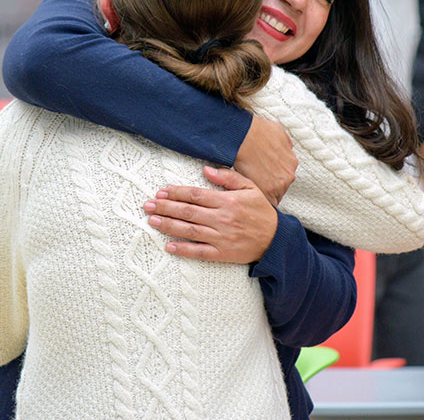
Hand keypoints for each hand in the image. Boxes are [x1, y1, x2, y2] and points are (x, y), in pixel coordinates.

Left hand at [143, 166, 277, 263]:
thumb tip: (206, 169)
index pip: (196, 195)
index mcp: (227, 201)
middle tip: (147, 205)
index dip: (176, 192)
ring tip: (152, 221)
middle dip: (166, 207)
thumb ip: (228, 177)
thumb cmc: (261, 211)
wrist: (276, 239)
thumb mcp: (250, 188)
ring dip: (169, 225)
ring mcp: (221, 237)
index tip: (161, 191)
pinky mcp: (223, 254)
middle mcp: (222, 219)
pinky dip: (184, 249)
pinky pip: (200, 252)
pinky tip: (169, 246)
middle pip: (188, 212)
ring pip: (190, 231)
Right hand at [233, 115, 296, 205]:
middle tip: (256, 181)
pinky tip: (249, 193)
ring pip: (273, 195)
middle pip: (280, 187)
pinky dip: (258, 198)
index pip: (284, 176)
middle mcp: (288, 175)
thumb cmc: (257, 132)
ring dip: (264, 192)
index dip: (273, 177)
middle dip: (269, 186)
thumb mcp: (278, 131)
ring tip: (251, 188)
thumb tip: (286, 148)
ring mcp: (279, 185)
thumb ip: (284, 144)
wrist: (244, 137)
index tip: (265, 176)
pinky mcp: (268, 192)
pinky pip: (266, 201)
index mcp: (292, 162)